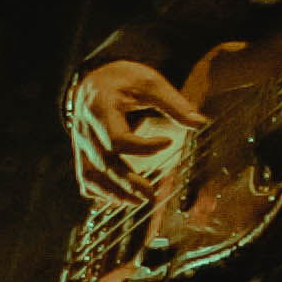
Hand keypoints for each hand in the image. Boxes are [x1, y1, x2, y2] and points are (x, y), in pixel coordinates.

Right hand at [66, 60, 191, 206]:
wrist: (96, 80)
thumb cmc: (124, 79)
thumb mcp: (150, 83)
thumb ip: (174, 104)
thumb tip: (200, 122)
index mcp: (100, 109)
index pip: (117, 139)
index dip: (143, 147)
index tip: (169, 141)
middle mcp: (86, 130)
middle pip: (104, 163)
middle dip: (127, 182)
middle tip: (151, 194)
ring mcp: (81, 144)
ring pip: (91, 175)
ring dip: (112, 192)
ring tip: (137, 201)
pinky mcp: (83, 152)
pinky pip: (85, 177)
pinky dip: (98, 191)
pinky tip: (118, 199)